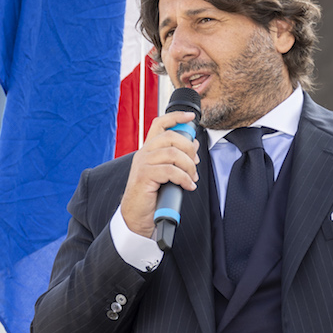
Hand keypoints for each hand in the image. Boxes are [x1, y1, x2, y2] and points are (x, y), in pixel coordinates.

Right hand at [119, 111, 199, 237]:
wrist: (137, 215)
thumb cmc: (152, 195)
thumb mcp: (166, 172)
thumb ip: (177, 157)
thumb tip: (193, 143)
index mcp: (149, 149)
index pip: (160, 124)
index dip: (176, 116)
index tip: (191, 117)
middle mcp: (144, 153)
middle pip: (171, 137)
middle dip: (189, 149)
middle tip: (195, 164)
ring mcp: (143, 163)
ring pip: (172, 154)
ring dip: (188, 166)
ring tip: (192, 178)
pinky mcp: (145, 176)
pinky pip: (170, 171)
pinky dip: (184, 178)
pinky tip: (188, 186)